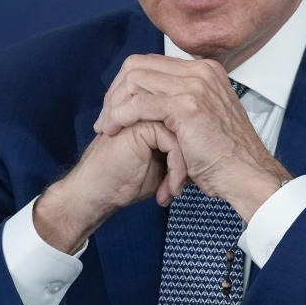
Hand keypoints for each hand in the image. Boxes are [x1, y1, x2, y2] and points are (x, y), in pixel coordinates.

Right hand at [33, 120, 186, 253]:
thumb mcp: (162, 167)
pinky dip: (177, 170)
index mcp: (156, 116)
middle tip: (184, 187)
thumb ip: (180, 151)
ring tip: (174, 191)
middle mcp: (151, 111)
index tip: (187, 184)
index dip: (193, 158)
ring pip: (185, 136)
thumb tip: (208, 156)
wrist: (96, 193)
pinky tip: (168, 190)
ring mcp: (145, 115)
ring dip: (184, 169)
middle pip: (190, 130)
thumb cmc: (125, 182)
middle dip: (192, 163)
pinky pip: (174, 144)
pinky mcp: (141, 126)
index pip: (191, 128)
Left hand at [94, 54, 291, 219]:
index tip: (115, 108)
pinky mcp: (187, 106)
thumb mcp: (204, 118)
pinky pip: (139, 103)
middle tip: (106, 118)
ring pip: (135, 81)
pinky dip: (119, 115)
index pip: (150, 62)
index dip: (126, 84)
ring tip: (107, 127)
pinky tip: (113, 129)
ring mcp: (195, 86)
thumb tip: (152, 99)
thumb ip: (183, 102)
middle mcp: (201, 71)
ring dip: (113, 105)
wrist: (246, 175)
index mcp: (205, 70)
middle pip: (138, 66)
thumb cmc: (225, 156)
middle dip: (115, 92)